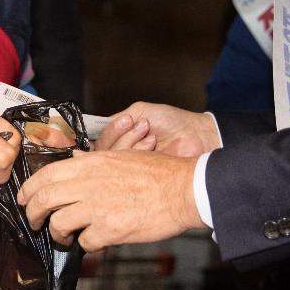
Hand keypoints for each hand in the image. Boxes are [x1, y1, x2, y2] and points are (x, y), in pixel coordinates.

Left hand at [17, 150, 205, 251]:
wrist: (183, 188)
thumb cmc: (157, 172)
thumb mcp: (120, 156)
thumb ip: (94, 163)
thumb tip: (75, 162)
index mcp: (90, 164)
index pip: (46, 175)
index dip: (29, 189)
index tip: (25, 198)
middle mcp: (88, 183)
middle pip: (44, 200)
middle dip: (33, 214)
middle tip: (35, 222)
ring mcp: (98, 207)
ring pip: (59, 223)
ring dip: (59, 233)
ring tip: (66, 236)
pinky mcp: (110, 229)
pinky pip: (85, 242)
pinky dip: (87, 244)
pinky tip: (96, 241)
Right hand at [96, 103, 219, 157]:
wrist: (195, 135)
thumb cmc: (172, 122)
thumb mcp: (139, 111)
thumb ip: (114, 120)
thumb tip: (95, 128)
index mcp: (120, 138)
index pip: (97, 141)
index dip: (105, 132)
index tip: (121, 122)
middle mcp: (123, 154)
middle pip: (102, 152)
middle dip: (120, 135)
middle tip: (138, 125)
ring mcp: (131, 167)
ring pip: (113, 160)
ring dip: (131, 141)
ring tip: (149, 133)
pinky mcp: (140, 178)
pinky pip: (126, 169)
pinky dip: (139, 151)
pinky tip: (152, 143)